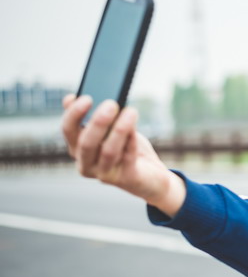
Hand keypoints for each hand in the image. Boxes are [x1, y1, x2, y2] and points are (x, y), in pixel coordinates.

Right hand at [61, 94, 184, 215]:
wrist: (150, 176)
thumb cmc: (127, 149)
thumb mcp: (110, 130)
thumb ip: (93, 116)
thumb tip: (71, 98)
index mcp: (77, 148)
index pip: (68, 130)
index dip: (74, 114)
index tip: (87, 98)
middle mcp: (86, 164)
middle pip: (86, 142)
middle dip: (98, 122)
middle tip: (111, 104)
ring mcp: (104, 174)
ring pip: (108, 151)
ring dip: (119, 130)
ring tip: (131, 112)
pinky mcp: (125, 179)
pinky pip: (128, 158)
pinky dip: (132, 141)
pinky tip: (135, 129)